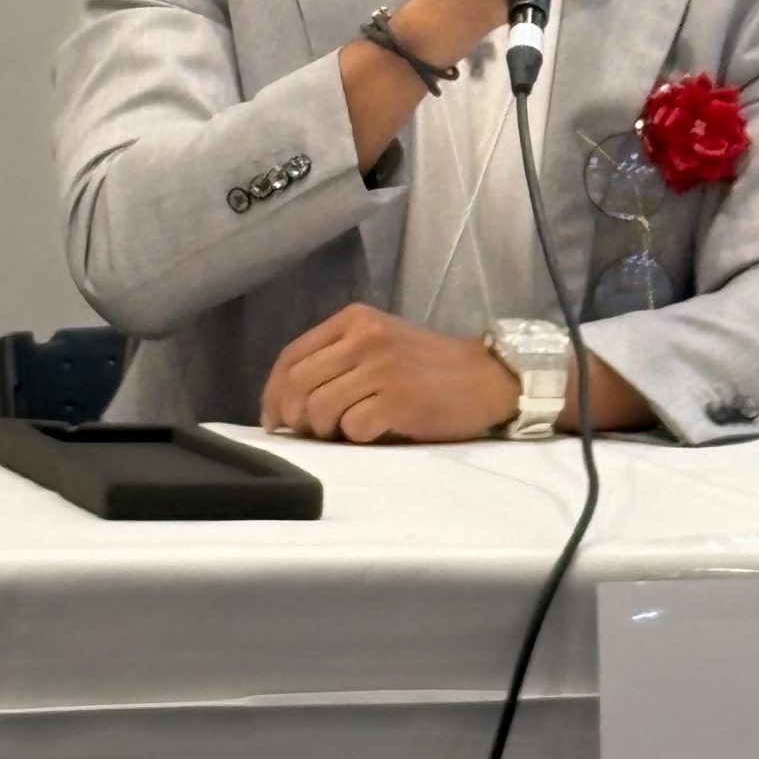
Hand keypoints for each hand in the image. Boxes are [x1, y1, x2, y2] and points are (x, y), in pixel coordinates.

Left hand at [259, 304, 529, 443]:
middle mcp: (365, 337)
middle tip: (310, 433)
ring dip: (326, 431)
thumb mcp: (379, 344)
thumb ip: (337, 359)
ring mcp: (383, 368)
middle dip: (294, 418)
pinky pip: (353, 429)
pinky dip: (357, 438)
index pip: (291, 356)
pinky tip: (376, 432)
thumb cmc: (427, 366)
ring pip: (320, 409)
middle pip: (298, 385)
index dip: (273, 393)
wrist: (485, 377)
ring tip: (347, 431)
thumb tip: (286, 404)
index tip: (274, 420)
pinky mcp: (400, 400)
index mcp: (354, 319)